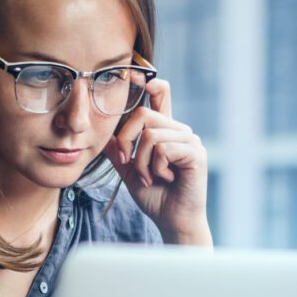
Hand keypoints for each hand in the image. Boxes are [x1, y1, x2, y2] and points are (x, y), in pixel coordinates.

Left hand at [104, 77, 211, 245]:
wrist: (173, 222)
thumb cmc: (155, 197)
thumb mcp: (130, 172)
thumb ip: (119, 151)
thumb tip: (101, 134)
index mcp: (166, 131)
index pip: (160, 94)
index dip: (148, 81)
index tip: (136, 74)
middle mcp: (179, 131)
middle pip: (143, 114)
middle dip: (127, 141)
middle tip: (131, 165)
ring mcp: (190, 140)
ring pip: (151, 134)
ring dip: (142, 162)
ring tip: (149, 178)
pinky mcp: (195, 153)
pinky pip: (163, 148)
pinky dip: (156, 167)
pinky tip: (165, 179)